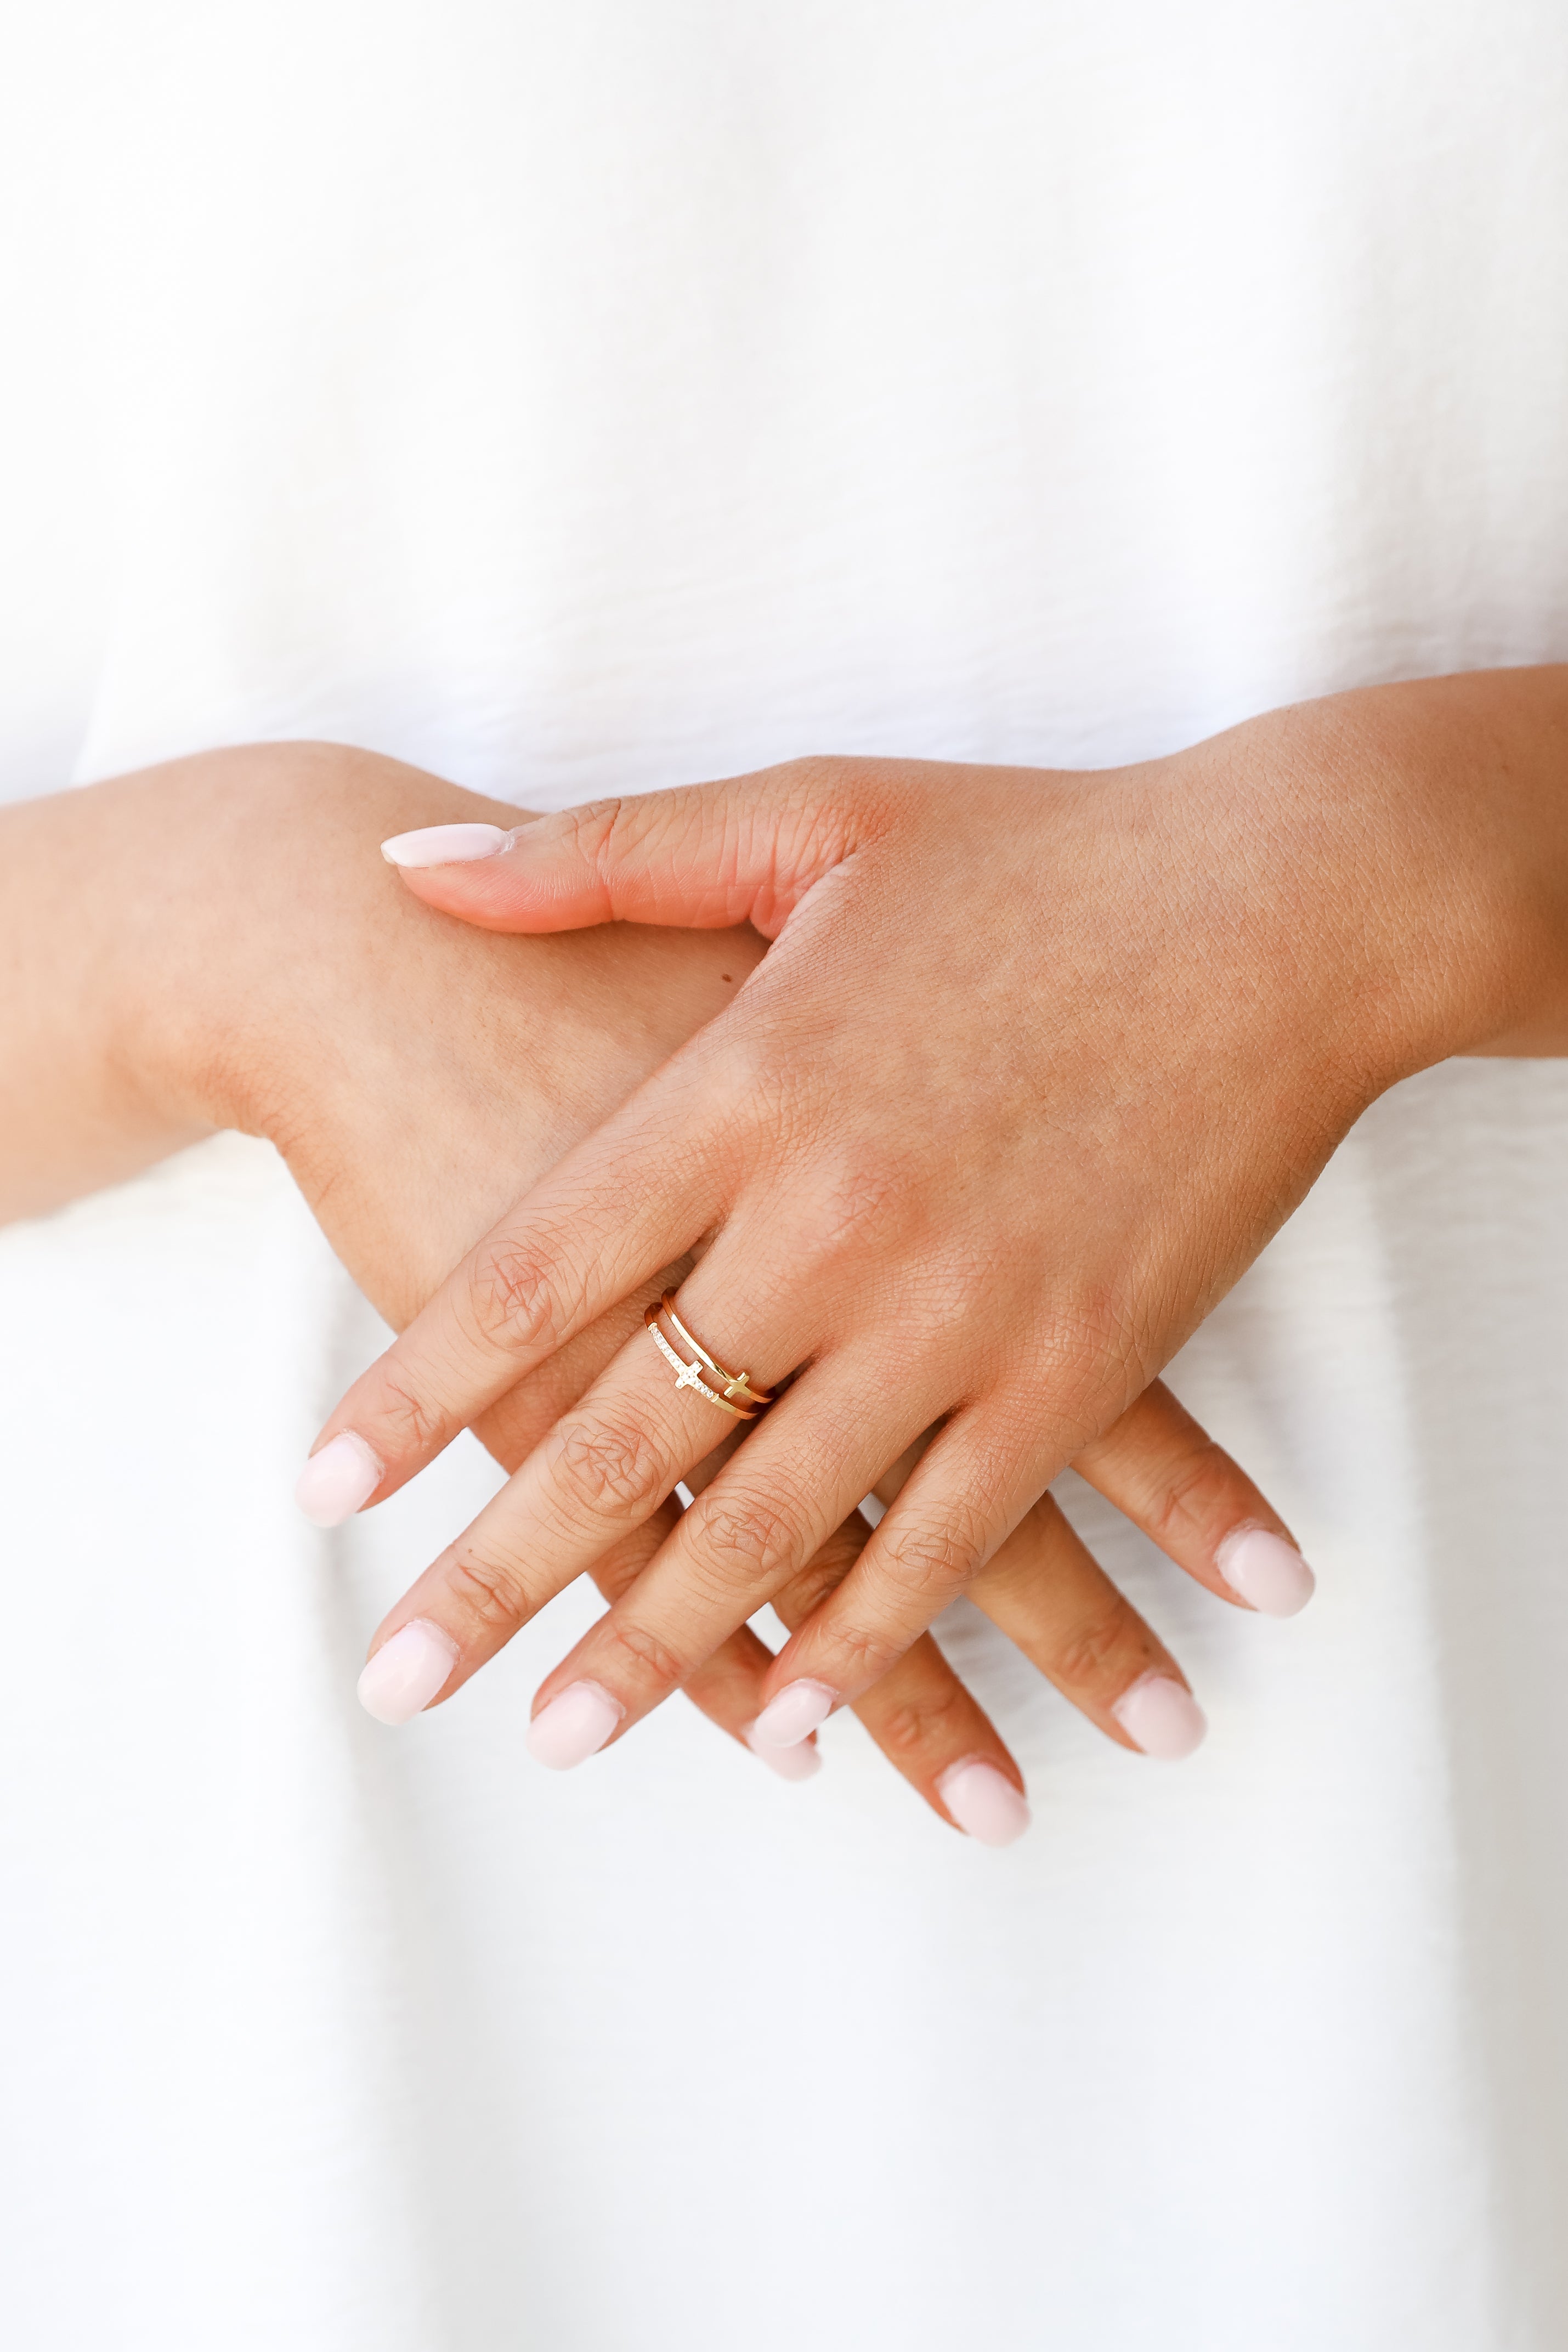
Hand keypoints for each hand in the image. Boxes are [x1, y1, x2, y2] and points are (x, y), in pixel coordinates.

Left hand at [13, 742, 1244, 1837]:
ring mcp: (961, 1308)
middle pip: (627, 1430)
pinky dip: (869, 1643)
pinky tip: (800, 1722)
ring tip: (566, 1737)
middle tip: (405, 1678)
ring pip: (777, 1519)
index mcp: (744, 1083)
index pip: (534, 1273)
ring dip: (663, 1648)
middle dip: (501, 1572)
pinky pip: (949, 1539)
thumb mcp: (806, 814)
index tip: (327, 1493)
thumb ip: (597, 856)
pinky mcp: (1080, 1367)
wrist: (1286, 904)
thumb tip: (406, 874)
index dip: (415, 1392)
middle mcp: (832, 1216)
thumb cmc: (1043, 851)